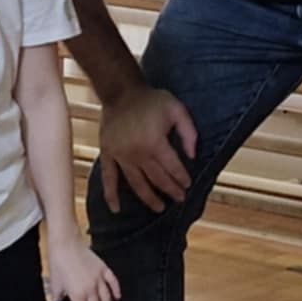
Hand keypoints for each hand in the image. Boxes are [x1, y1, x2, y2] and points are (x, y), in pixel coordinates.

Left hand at [47, 236, 121, 300]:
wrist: (64, 244)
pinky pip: (113, 282)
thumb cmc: (58, 261)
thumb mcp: (54, 284)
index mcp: (78, 293)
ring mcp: (99, 278)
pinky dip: (116, 291)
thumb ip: (57, 300)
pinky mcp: (103, 269)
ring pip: (106, 299)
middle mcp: (90, 288)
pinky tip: (117, 297)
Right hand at [98, 85, 198, 213]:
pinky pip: (108, 178)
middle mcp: (137, 153)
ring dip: (148, 198)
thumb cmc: (151, 100)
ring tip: (159, 208)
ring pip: (136, 183)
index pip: (172, 168)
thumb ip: (189, 132)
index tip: (188, 185)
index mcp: (155, 143)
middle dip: (170, 190)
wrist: (121, 92)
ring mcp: (120, 156)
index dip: (181, 178)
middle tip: (179, 199)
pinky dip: (111, 195)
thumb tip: (193, 155)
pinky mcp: (108, 154)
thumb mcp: (177, 109)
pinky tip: (116, 209)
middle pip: (157, 178)